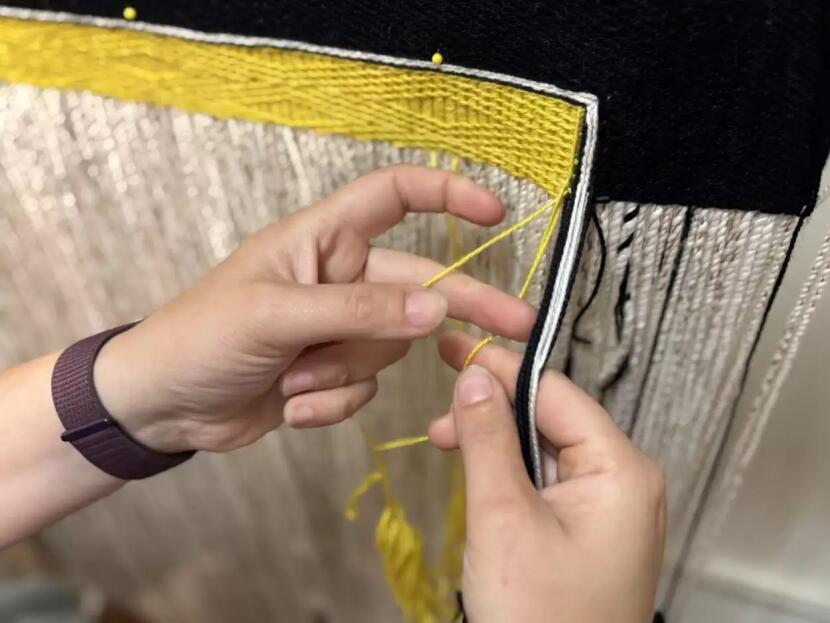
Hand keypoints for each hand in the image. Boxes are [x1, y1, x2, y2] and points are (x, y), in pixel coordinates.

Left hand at [94, 166, 535, 452]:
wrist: (162, 405)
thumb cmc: (201, 336)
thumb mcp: (276, 316)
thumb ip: (357, 311)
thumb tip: (434, 310)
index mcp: (322, 239)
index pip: (393, 196)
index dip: (445, 193)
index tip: (494, 214)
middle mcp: (339, 277)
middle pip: (418, 285)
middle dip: (461, 308)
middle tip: (518, 327)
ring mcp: (339, 327)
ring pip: (388, 347)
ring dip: (345, 371)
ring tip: (293, 378)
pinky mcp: (333, 372)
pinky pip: (365, 386)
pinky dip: (333, 401)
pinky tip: (290, 402)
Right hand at [430, 332, 665, 622]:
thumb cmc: (540, 618)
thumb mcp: (502, 518)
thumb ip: (488, 438)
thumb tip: (474, 376)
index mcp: (620, 469)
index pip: (554, 391)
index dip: (501, 367)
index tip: (455, 348)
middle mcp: (625, 481)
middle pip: (551, 416)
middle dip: (493, 408)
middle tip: (441, 410)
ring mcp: (611, 507)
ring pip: (546, 447)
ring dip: (496, 440)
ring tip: (447, 444)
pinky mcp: (591, 529)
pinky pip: (548, 479)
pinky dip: (510, 470)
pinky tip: (478, 471)